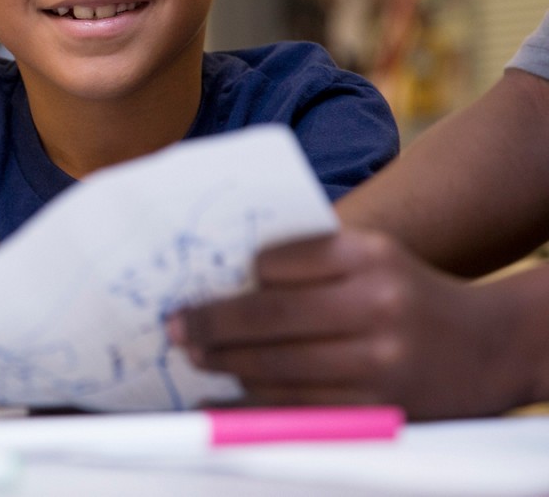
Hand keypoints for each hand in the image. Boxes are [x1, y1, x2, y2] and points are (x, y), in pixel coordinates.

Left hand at [167, 229, 522, 419]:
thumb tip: (224, 278)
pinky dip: (253, 403)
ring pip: (277, 367)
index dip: (237, 279)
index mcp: (366, 256)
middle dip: (210, 325)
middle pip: (268, 319)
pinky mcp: (378, 409)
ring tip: (194, 356)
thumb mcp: (370, 255)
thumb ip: (307, 262)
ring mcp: (378, 361)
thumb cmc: (407, 292)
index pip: (274, 264)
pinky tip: (225, 396)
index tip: (204, 285)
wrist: (491, 345)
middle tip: (173, 327)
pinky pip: (298, 408)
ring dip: (225, 364)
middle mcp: (375, 305)